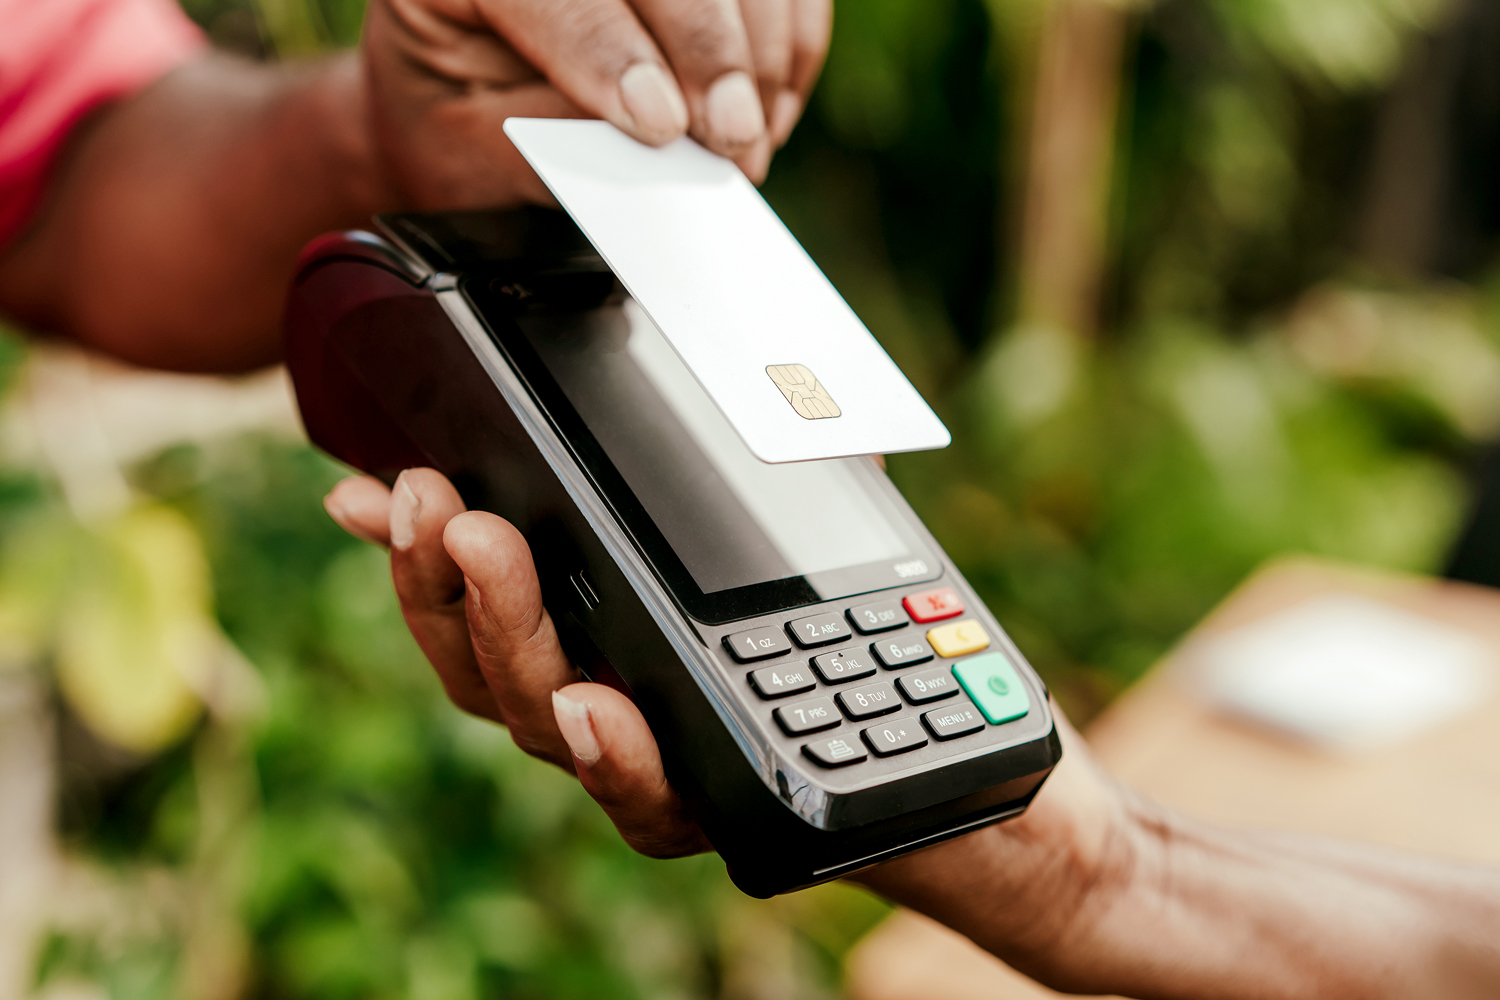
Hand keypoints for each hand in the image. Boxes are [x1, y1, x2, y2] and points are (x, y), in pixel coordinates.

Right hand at [321, 467, 1135, 940]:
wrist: (976, 769)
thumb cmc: (883, 650)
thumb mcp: (810, 531)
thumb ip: (744, 476)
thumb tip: (714, 363)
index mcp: (617, 645)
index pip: (488, 608)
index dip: (415, 560)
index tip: (366, 492)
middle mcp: (619, 712)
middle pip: (490, 666)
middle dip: (446, 577)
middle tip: (436, 497)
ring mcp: (666, 768)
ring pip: (547, 724)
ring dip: (508, 635)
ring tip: (490, 547)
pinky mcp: (729, 813)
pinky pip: (652, 800)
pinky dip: (617, 754)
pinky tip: (600, 702)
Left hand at [362, 0, 832, 207]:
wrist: (456, 104)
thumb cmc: (454, 129)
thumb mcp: (475, 150)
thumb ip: (553, 145)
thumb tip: (657, 146)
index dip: (611, 49)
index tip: (661, 123)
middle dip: (710, 49)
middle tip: (733, 139)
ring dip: (758, 49)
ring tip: (752, 138)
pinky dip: (788, 37)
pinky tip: (770, 102)